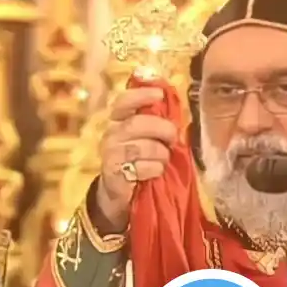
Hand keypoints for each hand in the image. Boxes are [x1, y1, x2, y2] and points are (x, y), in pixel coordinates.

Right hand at [95, 87, 178, 232]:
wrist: (119, 192)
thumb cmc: (138, 159)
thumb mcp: (145, 137)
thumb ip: (155, 121)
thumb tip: (175, 107)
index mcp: (118, 120)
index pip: (123, 101)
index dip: (141, 95)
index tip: (159, 94)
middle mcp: (110, 134)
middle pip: (135, 124)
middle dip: (161, 128)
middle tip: (174, 137)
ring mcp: (110, 155)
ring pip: (141, 147)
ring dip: (160, 153)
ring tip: (165, 159)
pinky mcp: (114, 174)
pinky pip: (141, 168)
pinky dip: (155, 169)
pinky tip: (156, 171)